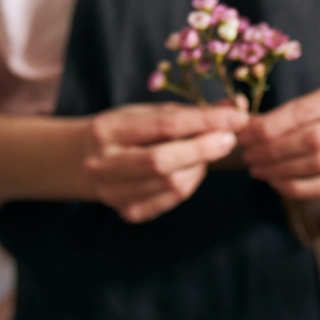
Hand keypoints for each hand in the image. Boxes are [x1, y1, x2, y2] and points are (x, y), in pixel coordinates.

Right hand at [84, 103, 248, 221]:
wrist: (83, 162)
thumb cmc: (123, 132)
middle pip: (163, 162)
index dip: (204, 121)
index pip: (163, 126)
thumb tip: (235, 106)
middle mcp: (104, 165)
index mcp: (106, 131)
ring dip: (199, 167)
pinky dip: (190, 182)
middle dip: (204, 149)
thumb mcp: (146, 113)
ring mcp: (114, 194)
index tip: (236, 116)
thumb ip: (187, 112)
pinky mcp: (129, 213)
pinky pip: (173, 199)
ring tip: (204, 152)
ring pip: (174, 184)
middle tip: (230, 138)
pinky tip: (189, 170)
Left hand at [239, 72, 319, 199]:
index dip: (270, 126)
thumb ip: (289, 111)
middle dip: (273, 150)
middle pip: (312, 139)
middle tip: (248, 155)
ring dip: (281, 170)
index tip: (244, 135)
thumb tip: (240, 123)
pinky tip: (277, 182)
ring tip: (258, 169)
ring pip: (318, 164)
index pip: (305, 111)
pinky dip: (296, 187)